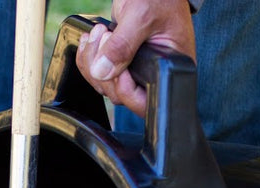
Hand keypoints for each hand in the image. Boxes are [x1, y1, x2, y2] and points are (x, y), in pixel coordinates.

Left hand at [75, 0, 195, 117]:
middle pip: (120, 95)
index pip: (146, 100)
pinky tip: (91, 40)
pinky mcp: (123, 62)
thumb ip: (122, 45)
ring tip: (98, 33)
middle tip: (104, 37)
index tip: (115, 65)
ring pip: (107, 85)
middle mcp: (154, 74)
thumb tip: (103, 72)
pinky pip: (101, 73)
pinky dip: (89, 58)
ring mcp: (137, 69)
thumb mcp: (141, 16)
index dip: (125, 89)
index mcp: (170, 68)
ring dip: (92, 62)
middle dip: (104, 69)